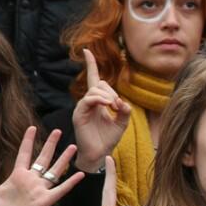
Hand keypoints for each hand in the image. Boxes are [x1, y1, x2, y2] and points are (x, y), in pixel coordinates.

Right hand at [72, 49, 131, 172]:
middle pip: (99, 84)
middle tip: (118, 106)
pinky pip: (89, 99)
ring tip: (113, 107)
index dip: (91, 65)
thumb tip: (122, 101)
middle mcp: (89, 102)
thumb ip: (125, 109)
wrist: (99, 154)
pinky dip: (100, 99)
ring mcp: (83, 108)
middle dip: (111, 91)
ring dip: (108, 96)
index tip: (86, 51)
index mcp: (98, 102)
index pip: (94, 79)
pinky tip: (108, 105)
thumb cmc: (109, 139)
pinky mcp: (79, 114)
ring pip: (95, 90)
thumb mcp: (123, 122)